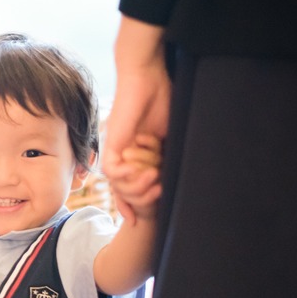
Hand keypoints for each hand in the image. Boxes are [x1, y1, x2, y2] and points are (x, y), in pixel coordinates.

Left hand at [104, 15, 171, 224]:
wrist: (147, 76)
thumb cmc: (162, 98)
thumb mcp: (171, 134)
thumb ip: (171, 156)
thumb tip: (183, 177)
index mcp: (134, 155)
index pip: (129, 187)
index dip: (136, 205)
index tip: (143, 221)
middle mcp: (121, 155)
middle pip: (123, 192)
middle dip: (141, 202)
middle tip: (160, 197)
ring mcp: (115, 150)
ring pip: (117, 186)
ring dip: (138, 191)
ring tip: (157, 185)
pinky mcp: (112, 142)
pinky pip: (113, 172)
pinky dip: (129, 178)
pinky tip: (148, 173)